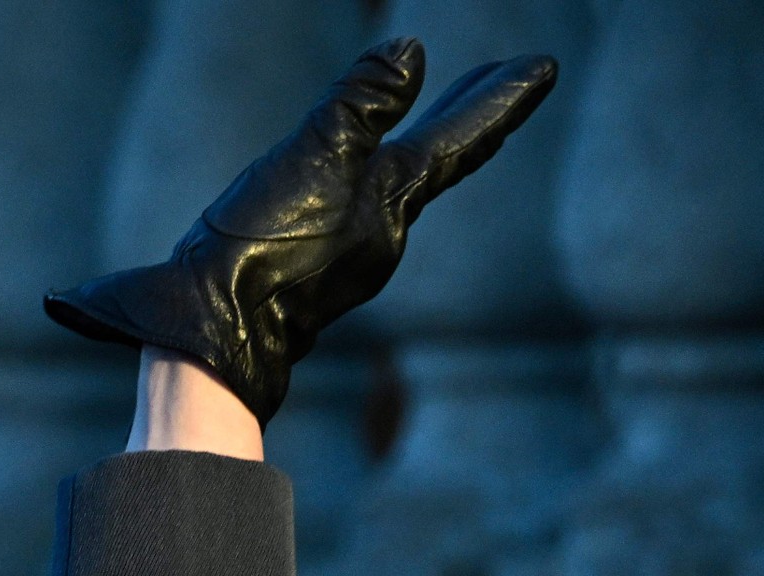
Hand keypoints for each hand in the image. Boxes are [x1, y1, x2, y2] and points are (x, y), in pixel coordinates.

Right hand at [46, 37, 557, 429]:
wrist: (217, 335)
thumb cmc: (266, 249)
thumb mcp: (315, 160)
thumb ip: (361, 106)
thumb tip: (411, 54)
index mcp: (391, 204)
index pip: (460, 140)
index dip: (502, 99)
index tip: (546, 67)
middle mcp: (382, 232)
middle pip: (439, 158)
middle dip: (471, 113)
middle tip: (504, 77)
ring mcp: (349, 252)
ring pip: (396, 182)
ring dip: (419, 141)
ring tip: (439, 110)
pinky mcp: (311, 266)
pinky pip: (355, 202)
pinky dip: (369, 171)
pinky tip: (350, 172)